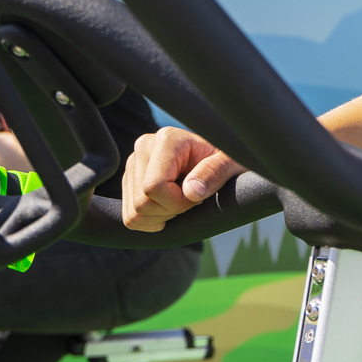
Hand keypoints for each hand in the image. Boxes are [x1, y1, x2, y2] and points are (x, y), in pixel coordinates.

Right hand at [121, 127, 244, 230]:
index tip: (198, 197)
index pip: (154, 187)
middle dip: (170, 211)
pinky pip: (130, 217)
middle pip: (141, 203)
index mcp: (167, 140)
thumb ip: (214, 173)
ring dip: (160, 217)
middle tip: (191, 200)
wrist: (221, 159)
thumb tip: (191, 191)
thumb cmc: (229, 160)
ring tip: (181, 201)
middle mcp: (144, 148)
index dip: (177, 203)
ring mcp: (133, 165)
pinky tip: (170, 207)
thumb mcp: (231, 164)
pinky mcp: (130, 181)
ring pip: (133, 213)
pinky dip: (151, 221)